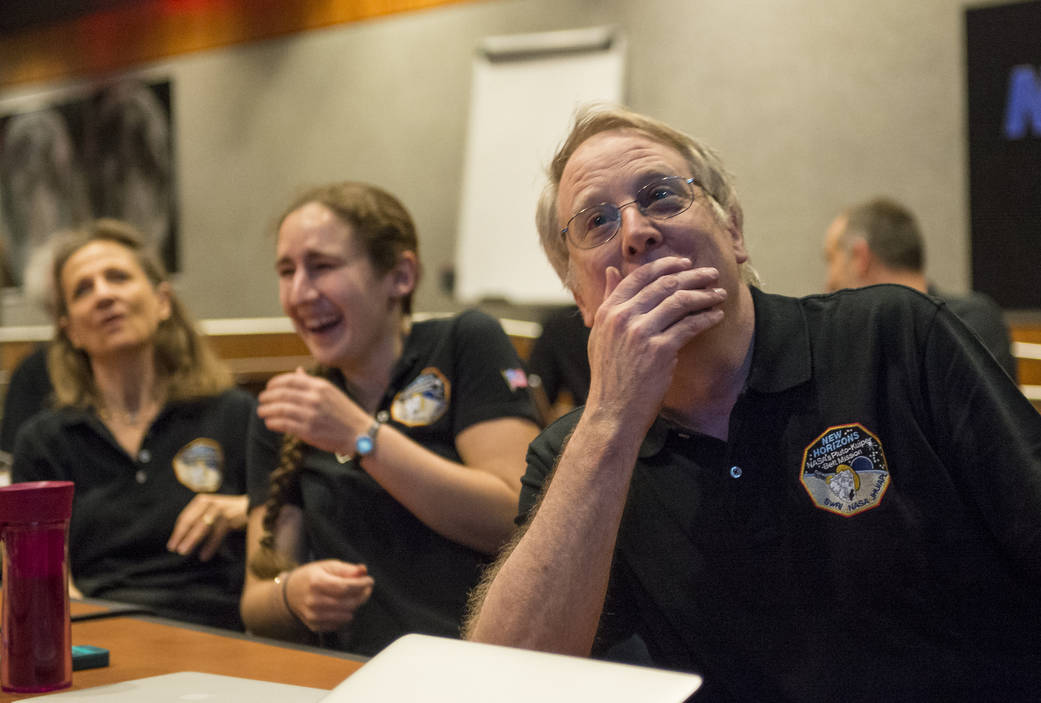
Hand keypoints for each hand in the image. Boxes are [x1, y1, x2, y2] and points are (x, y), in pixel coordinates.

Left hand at [167, 493, 247, 561]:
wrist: (254, 505)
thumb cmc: (230, 512)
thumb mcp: (212, 511)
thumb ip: (200, 520)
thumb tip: (184, 539)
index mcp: (202, 501)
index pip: (185, 517)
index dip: (177, 532)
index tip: (171, 545)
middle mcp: (210, 503)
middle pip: (191, 522)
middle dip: (182, 537)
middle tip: (175, 550)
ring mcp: (221, 509)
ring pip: (203, 527)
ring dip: (192, 540)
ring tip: (184, 552)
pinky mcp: (231, 517)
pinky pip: (217, 533)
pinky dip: (210, 545)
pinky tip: (204, 555)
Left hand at [257, 369, 366, 453]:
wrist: (359, 434)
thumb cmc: (345, 413)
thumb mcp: (331, 392)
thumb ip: (312, 382)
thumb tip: (297, 371)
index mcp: (320, 386)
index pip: (290, 380)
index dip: (275, 383)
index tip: (269, 387)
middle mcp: (314, 398)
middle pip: (282, 394)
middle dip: (267, 397)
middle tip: (262, 400)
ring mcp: (311, 415)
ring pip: (280, 409)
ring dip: (267, 410)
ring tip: (262, 412)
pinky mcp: (309, 430)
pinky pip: (284, 424)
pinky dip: (273, 423)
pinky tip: (270, 423)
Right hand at [283, 560, 373, 631]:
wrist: (290, 593)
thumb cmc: (312, 576)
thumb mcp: (327, 566)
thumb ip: (346, 569)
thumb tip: (363, 571)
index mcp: (316, 582)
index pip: (345, 587)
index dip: (361, 585)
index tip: (370, 580)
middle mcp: (313, 601)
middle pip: (348, 603)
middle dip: (362, 595)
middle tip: (366, 588)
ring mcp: (313, 615)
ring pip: (346, 615)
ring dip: (355, 606)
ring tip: (355, 596)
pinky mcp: (314, 626)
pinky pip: (339, 624)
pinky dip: (346, 616)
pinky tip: (344, 606)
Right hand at [586, 257, 726, 427]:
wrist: (613, 410)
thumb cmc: (609, 374)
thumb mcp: (600, 333)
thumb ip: (608, 300)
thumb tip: (614, 270)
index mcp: (608, 311)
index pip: (640, 276)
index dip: (666, 265)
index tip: (684, 263)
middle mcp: (623, 318)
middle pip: (664, 285)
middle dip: (692, 276)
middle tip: (711, 274)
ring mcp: (641, 333)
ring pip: (680, 302)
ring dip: (704, 295)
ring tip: (719, 293)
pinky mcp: (660, 351)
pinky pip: (689, 326)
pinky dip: (706, 318)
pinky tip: (717, 316)